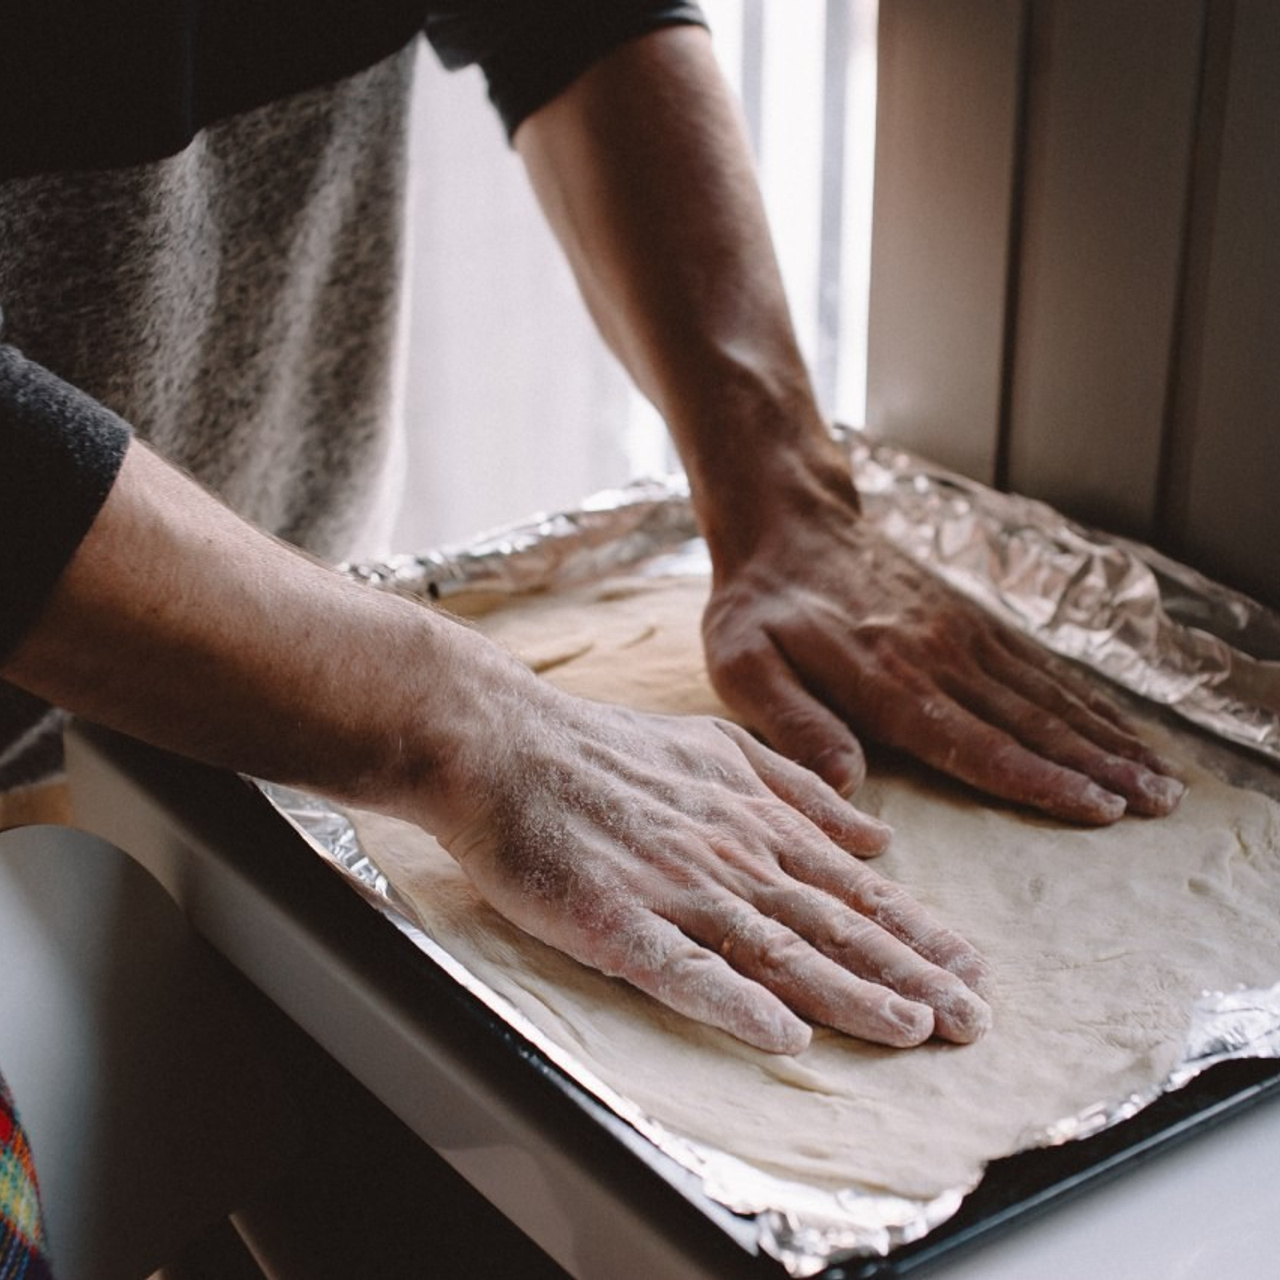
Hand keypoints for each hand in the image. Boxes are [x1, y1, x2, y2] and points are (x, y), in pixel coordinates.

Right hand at [440, 685, 990, 1054]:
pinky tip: (782, 1036)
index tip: (972, 970)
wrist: (501, 741)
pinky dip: (734, 1001)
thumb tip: (877, 836)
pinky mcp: (612, 917)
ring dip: (849, 992)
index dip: (915, 932)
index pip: (851, 887)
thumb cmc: (604, 748)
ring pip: (777, 947)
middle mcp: (728, 852)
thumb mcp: (718, 745)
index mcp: (753, 817)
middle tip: (974, 1023)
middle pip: (832, 924)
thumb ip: (798, 789)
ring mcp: (672, 885)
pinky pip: (681, 968)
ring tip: (912, 1031)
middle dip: (910, 975)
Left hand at [703, 502, 1185, 825]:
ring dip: (1108, 737)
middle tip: (1160, 805)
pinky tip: (1119, 728)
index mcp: (886, 678)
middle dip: (1099, 765)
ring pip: (1048, 694)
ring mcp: (962, 633)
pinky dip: (1086, 700)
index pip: (975, 740)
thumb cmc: (760, 609)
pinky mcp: (970, 620)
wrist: (788, 525)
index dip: (1039, 778)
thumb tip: (848, 783)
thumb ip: (795, 722)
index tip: (1098, 808)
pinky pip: (1038, 666)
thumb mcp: (747, 665)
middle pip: (1031, 719)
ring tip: (1163, 779)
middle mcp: (939, 655)